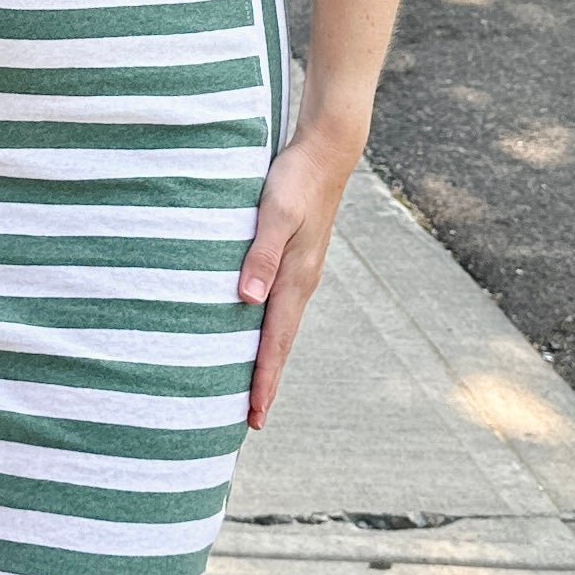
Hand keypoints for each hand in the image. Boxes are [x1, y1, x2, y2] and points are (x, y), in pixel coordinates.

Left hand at [236, 120, 358, 430]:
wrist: (326, 153)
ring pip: (279, 327)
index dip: (263, 381)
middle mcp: (300, 283)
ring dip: (265, 359)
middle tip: (249, 421)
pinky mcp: (295, 260)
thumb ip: (261, 254)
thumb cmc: (296, 180)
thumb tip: (248, 300)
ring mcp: (300, 273)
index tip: (253, 416)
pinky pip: (278, 307)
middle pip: (279, 344)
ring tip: (250, 388)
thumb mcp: (275, 213)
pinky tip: (252, 332)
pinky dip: (266, 330)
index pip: (274, 342)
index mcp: (296, 279)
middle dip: (264, 382)